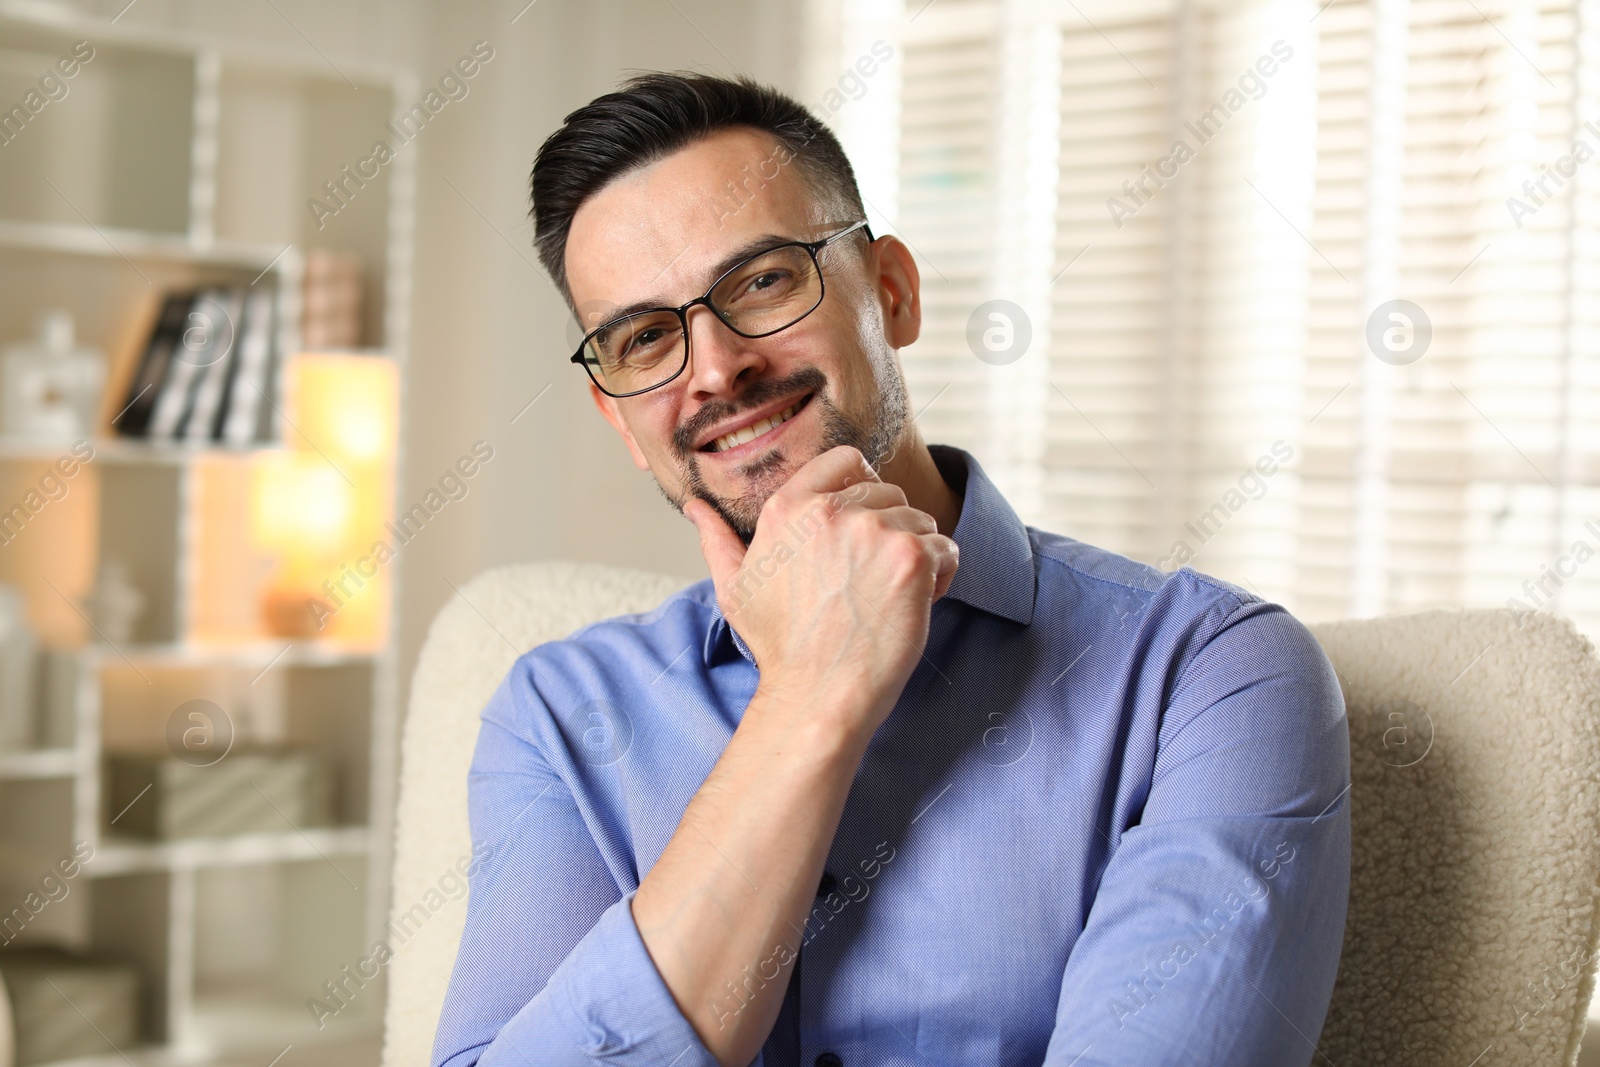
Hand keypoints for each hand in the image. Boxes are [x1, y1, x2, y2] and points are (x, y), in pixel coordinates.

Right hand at [685, 446, 957, 739]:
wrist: (818, 694)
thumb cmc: (780, 647)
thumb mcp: (735, 588)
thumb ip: (717, 540)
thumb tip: (696, 507)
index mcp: (788, 507)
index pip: (845, 459)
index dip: (864, 486)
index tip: (864, 523)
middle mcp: (831, 510)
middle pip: (889, 494)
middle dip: (889, 533)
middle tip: (871, 582)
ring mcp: (874, 530)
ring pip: (921, 522)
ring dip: (916, 555)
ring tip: (889, 597)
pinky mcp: (912, 556)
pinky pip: (947, 549)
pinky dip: (941, 577)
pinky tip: (913, 606)